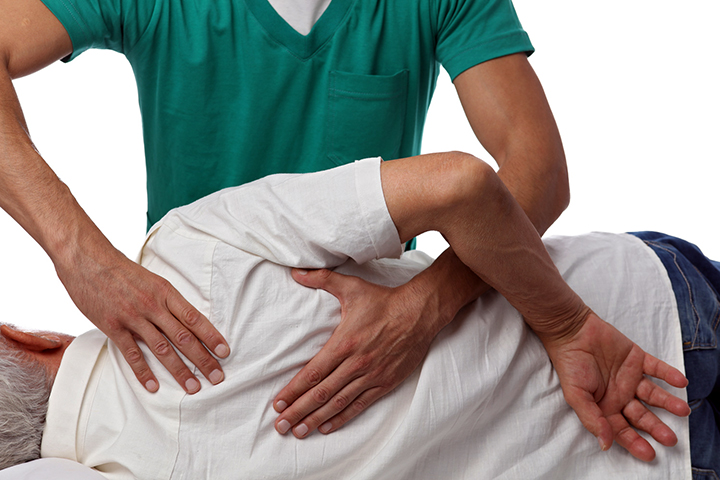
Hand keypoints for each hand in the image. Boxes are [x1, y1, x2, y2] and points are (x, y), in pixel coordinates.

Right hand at [56, 246, 229, 393]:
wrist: (88, 260)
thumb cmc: (122, 270)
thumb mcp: (152, 280)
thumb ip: (167, 300)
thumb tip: (187, 320)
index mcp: (166, 292)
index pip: (195, 318)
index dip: (211, 336)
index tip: (225, 352)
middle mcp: (153, 305)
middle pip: (184, 337)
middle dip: (203, 359)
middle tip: (218, 377)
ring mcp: (133, 317)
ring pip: (162, 348)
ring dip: (179, 371)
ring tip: (193, 387)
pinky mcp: (113, 326)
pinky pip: (132, 353)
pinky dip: (143, 372)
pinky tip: (153, 386)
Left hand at [273, 268, 440, 437]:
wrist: (420, 312)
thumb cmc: (383, 300)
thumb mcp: (351, 286)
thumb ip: (320, 279)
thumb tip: (295, 271)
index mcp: (344, 342)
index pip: (312, 373)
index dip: (293, 391)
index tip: (278, 404)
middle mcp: (356, 363)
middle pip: (321, 393)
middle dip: (298, 411)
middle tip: (280, 426)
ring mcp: (372, 375)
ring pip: (339, 403)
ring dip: (316, 419)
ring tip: (298, 432)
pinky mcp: (386, 382)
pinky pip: (360, 405)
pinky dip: (342, 418)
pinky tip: (326, 427)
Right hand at [542, 312, 690, 461]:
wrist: (572, 332)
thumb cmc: (570, 365)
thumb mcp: (576, 396)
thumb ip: (592, 419)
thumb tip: (605, 445)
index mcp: (604, 406)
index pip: (623, 430)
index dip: (635, 442)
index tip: (650, 454)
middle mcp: (620, 395)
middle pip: (642, 416)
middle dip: (656, 428)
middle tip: (670, 439)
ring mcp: (630, 377)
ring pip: (654, 395)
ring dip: (668, 403)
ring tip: (682, 410)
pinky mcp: (637, 359)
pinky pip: (657, 369)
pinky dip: (669, 374)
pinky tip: (680, 381)